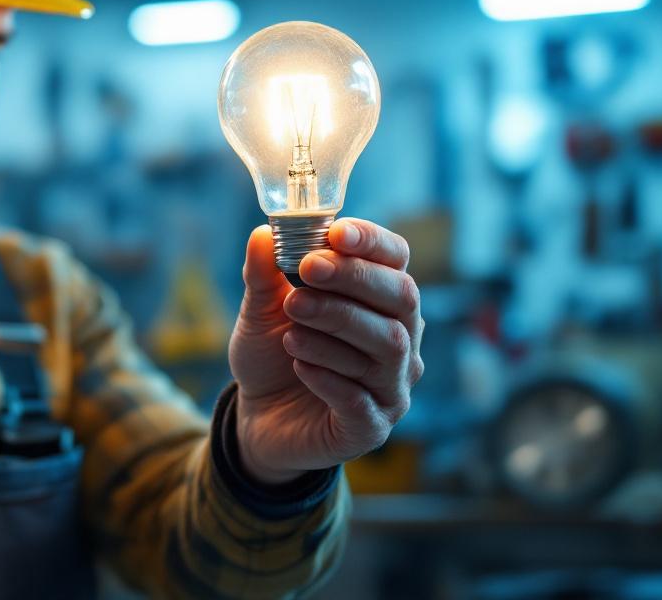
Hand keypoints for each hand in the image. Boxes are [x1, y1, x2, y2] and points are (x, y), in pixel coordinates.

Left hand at [227, 219, 424, 484]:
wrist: (259, 416)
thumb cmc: (274, 353)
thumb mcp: (261, 310)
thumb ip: (264, 273)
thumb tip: (262, 234)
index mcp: (380, 299)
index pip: (396, 259)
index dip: (372, 241)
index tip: (335, 232)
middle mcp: (400, 340)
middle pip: (402, 297)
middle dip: (354, 278)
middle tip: (306, 270)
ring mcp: (391, 386)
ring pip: (387, 346)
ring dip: (335, 326)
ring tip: (290, 327)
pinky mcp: (371, 428)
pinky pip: (362, 399)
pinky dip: (328, 377)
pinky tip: (299, 366)